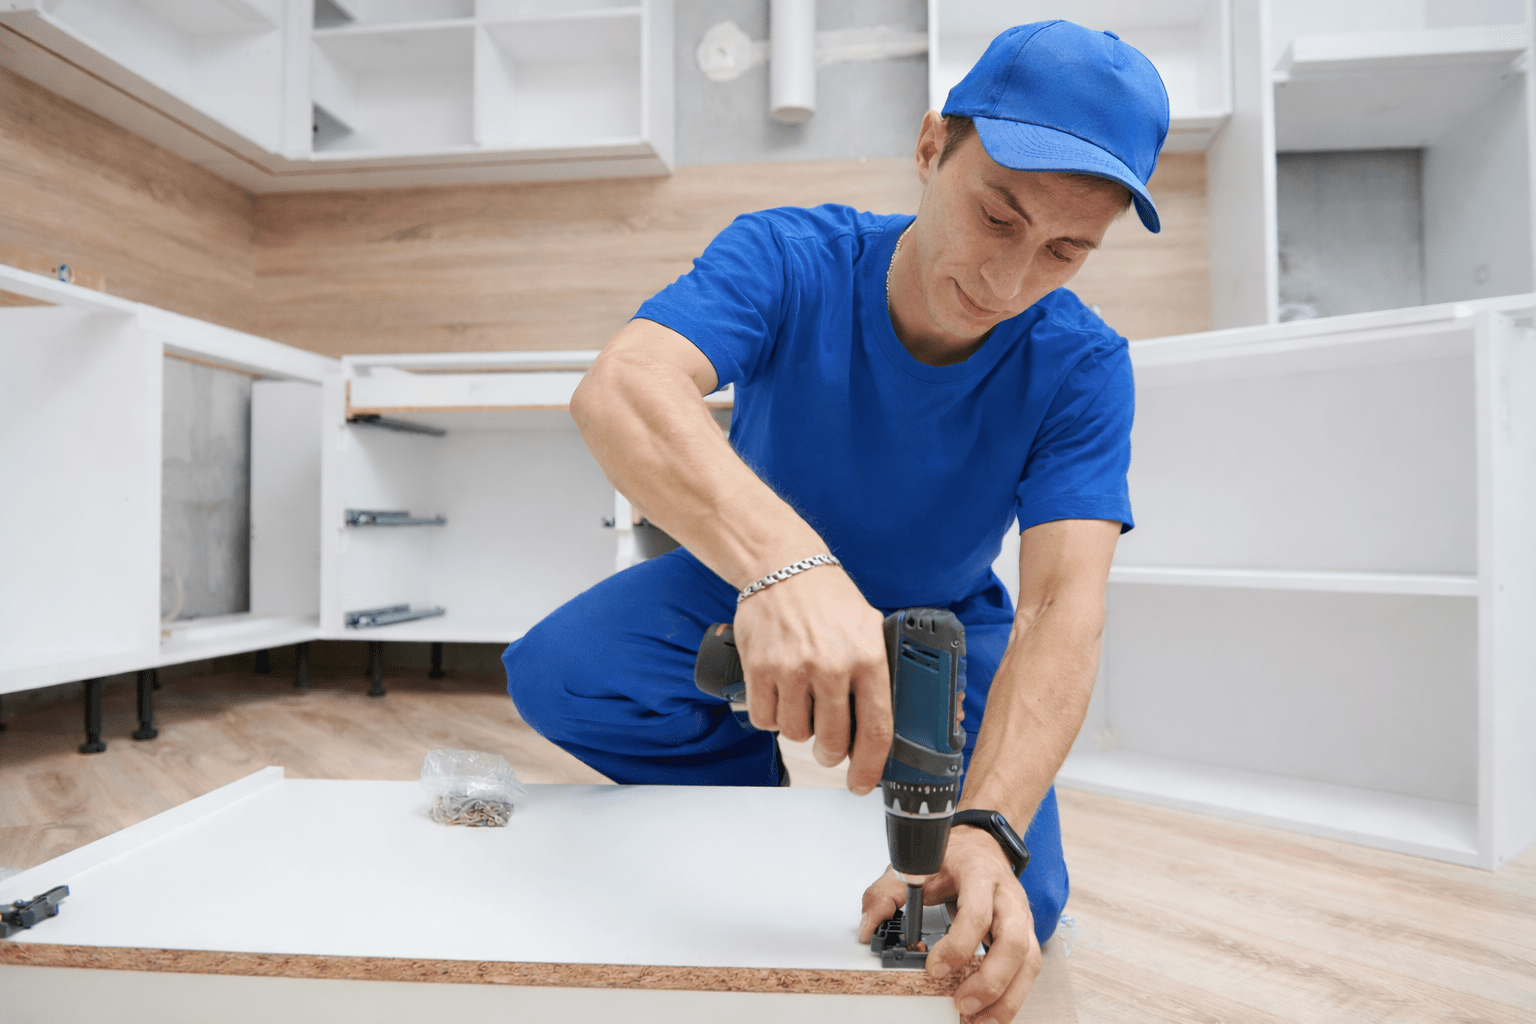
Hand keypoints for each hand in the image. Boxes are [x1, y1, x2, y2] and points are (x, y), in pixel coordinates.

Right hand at [731, 566, 891, 794]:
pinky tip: (780, 695)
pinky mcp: (760, 668)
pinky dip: (772, 715)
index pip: (876, 729)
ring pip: (796, 734)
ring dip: (799, 729)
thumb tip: (883, 723)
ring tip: (802, 703)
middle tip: (829, 746)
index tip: (861, 783)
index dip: (870, 767)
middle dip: (831, 753)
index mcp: (867, 658)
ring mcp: (792, 669)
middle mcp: (831, 666)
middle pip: (833, 741)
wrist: (782, 566)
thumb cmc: (828, 599)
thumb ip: (877, 671)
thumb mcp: (869, 627)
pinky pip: (765, 719)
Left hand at [858, 826, 1040, 1022]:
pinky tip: (991, 1014)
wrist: (982, 846)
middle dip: (990, 980)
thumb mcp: (917, 865)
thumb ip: (887, 894)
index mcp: (980, 874)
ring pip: (1029, 961)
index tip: (935, 967)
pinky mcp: (1027, 935)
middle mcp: (1008, 897)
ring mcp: (1022, 917)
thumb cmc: (953, 857)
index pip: (977, 912)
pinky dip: (1013, 997)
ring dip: (1007, 997)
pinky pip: (1028, 970)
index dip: (958, 944)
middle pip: (1015, 943)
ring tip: (979, 1021)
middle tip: (961, 1002)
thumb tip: (868, 927)